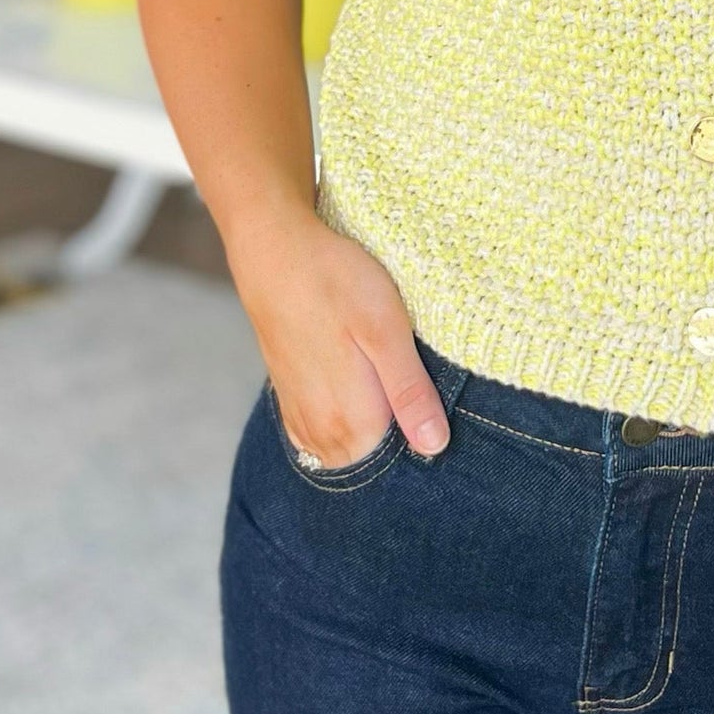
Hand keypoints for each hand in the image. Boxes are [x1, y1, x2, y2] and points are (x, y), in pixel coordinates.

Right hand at [227, 203, 449, 469]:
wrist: (274, 252)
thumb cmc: (336, 282)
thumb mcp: (387, 332)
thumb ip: (409, 393)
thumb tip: (434, 446)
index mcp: (353, 424)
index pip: (403, 461)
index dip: (427, 436)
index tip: (438, 407)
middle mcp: (322, 434)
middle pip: (376, 459)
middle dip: (401, 437)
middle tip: (414, 387)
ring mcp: (302, 419)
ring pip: (350, 448)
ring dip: (373, 430)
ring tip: (385, 382)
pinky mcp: (290, 400)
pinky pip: (324, 435)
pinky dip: (345, 424)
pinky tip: (358, 391)